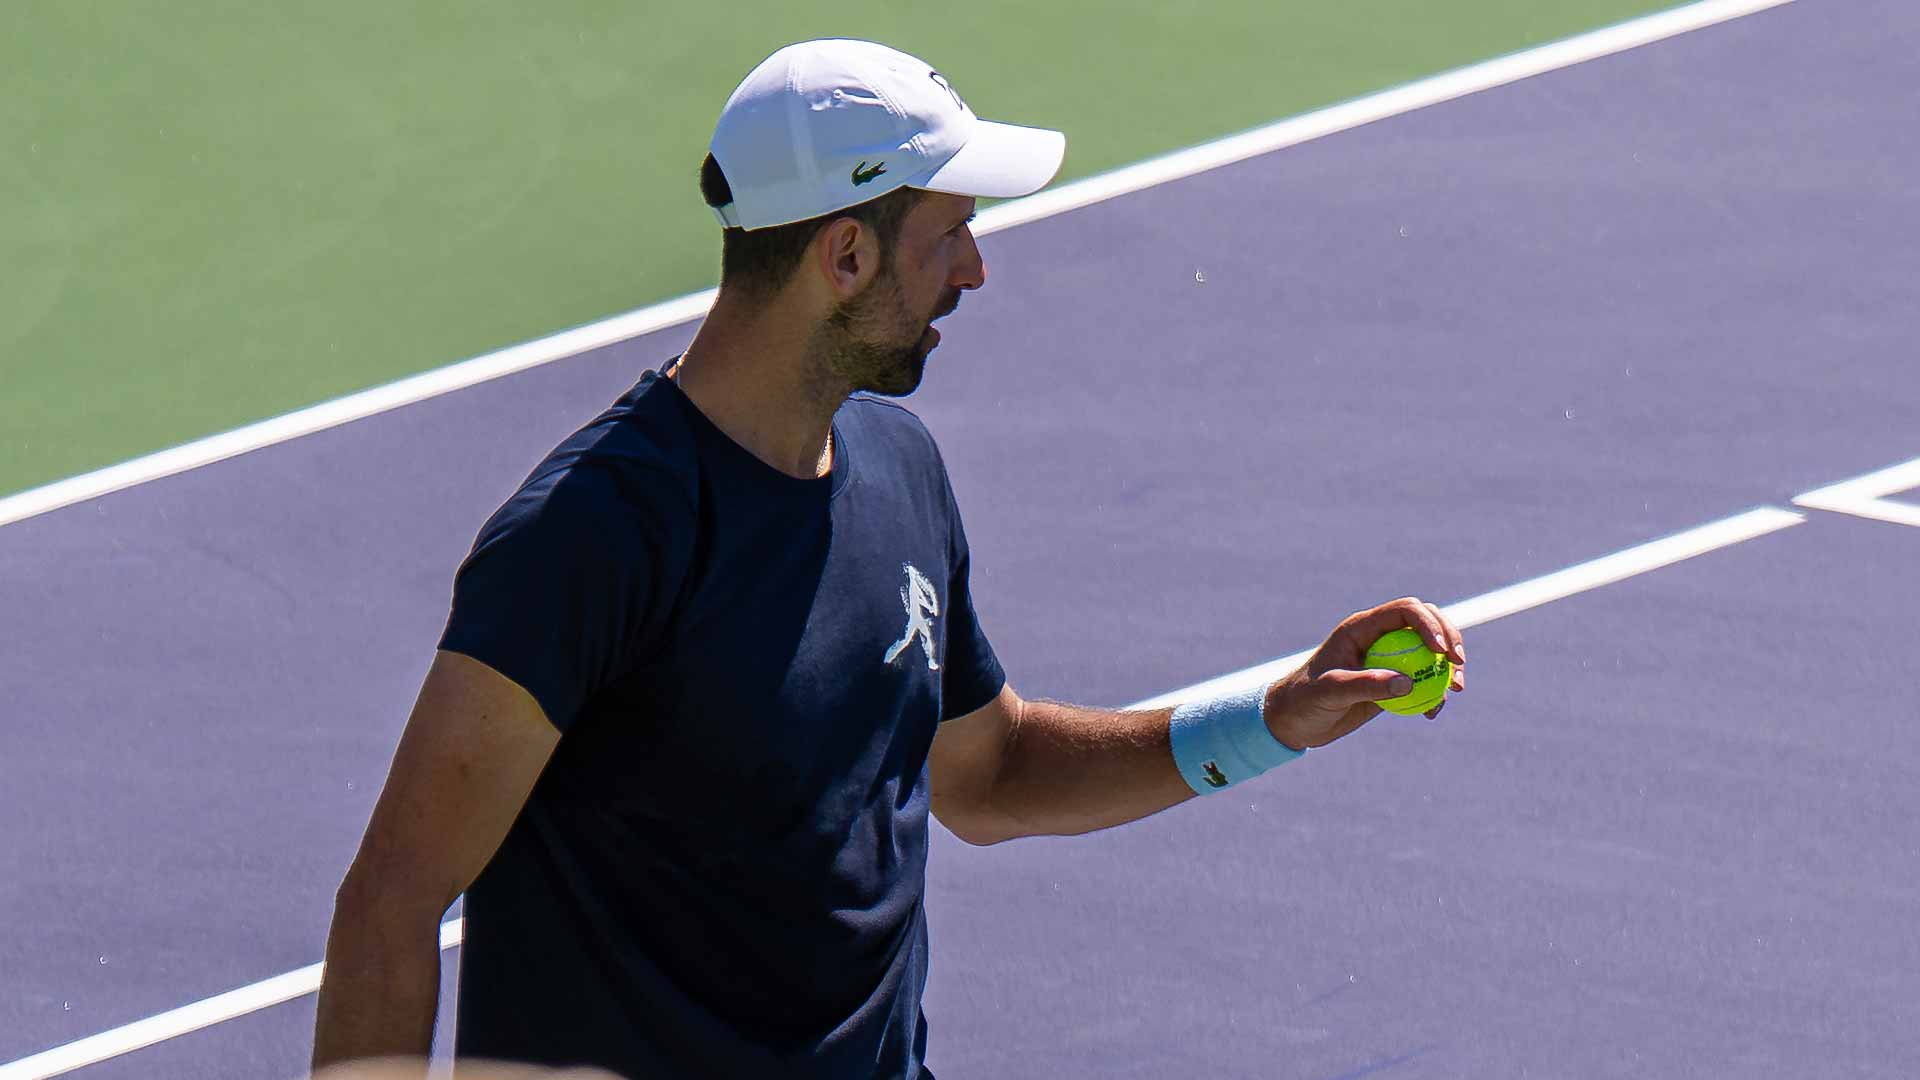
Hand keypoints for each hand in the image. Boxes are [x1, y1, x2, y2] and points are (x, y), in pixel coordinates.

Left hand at [1262, 596, 1466, 749]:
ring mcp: (1388, 659)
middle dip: (1449, 639)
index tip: (1441, 650)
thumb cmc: (1304, 700)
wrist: (1294, 721)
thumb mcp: (1330, 692)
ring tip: (1457, 689)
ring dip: (1449, 667)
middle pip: (1426, 624)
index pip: (1405, 611)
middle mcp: (1379, 638)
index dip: (1429, 624)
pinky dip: (1435, 693)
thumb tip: (1408, 682)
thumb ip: (1366, 685)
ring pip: (1430, 652)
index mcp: (1362, 628)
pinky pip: (1424, 681)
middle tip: (1458, 665)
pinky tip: (1433, 712)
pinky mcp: (1392, 682)